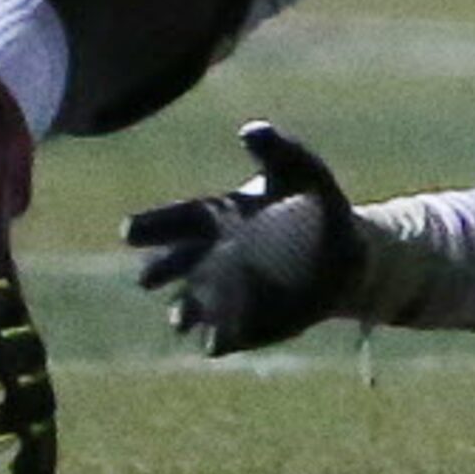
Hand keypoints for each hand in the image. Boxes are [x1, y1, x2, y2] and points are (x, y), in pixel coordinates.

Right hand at [122, 120, 363, 356]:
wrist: (347, 254)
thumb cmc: (316, 206)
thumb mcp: (301, 172)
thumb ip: (277, 151)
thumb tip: (250, 129)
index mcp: (215, 217)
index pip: (175, 220)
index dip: (150, 225)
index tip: (127, 231)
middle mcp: (209, 258)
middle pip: (172, 267)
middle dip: (158, 272)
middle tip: (147, 277)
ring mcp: (223, 295)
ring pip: (190, 309)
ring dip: (182, 313)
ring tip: (179, 318)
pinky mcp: (246, 325)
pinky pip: (226, 337)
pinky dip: (219, 340)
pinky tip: (215, 344)